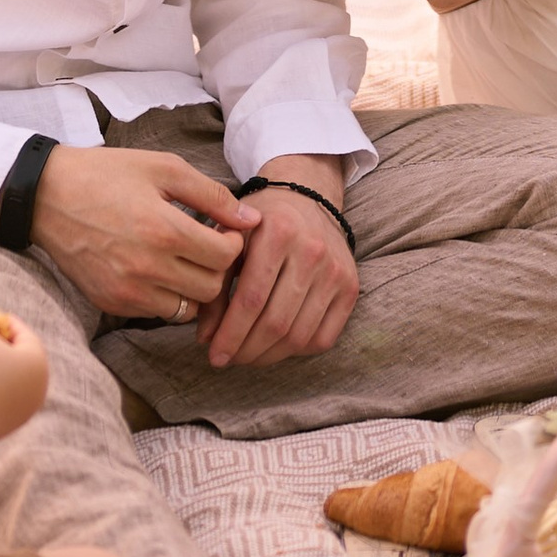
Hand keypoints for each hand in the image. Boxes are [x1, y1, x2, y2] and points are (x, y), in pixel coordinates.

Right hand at [0, 322, 48, 439]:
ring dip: (1, 371)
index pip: (25, 336)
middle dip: (6, 349)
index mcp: (39, 361)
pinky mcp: (13, 423)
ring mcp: (28, 408)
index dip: (10, 324)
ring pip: (15, 382)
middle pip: (23, 360)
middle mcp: (40, 386)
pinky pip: (5, 400)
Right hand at [30, 145, 253, 319]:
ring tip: (185, 259)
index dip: (234, 243)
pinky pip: (158, 313)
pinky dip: (168, 296)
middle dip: (218, 268)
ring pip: (188, 309)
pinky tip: (159, 269)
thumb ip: (212, 194)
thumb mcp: (163, 168)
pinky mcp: (112, 305)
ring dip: (195, 286)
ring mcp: (128, 292)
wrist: (48, 196)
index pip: (225, 257)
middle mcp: (147, 268)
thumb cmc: (108, 174)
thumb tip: (251, 219)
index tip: (224, 230)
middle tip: (208, 245)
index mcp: (164, 230)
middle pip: (211, 288)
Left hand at [197, 157, 359, 369]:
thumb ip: (215, 285)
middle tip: (228, 359)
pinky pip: (323, 338)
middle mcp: (312, 250)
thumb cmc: (261, 220)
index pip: (251, 299)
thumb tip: (205, 339)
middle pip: (276, 323)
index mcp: (278, 232)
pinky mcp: (350, 287)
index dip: (230, 335)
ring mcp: (335, 270)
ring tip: (248, 355)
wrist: (307, 196)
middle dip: (246, 350)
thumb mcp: (231, 239)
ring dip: (268, 356)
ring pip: (299, 337)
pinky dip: (296, 352)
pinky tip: (277, 346)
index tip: (213, 356)